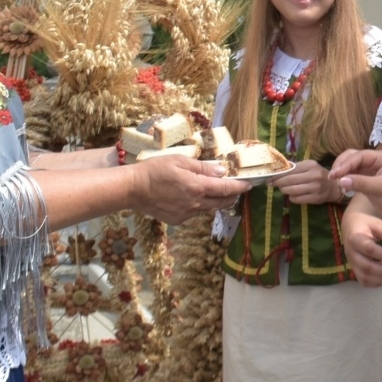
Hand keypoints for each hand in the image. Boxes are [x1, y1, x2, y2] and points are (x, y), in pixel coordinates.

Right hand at [131, 157, 249, 224]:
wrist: (132, 189)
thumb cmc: (154, 170)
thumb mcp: (180, 161)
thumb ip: (203, 168)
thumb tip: (222, 171)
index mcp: (197, 187)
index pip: (226, 188)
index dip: (240, 187)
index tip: (249, 184)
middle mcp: (195, 204)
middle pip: (222, 202)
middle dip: (232, 195)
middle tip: (236, 187)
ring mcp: (186, 214)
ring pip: (209, 209)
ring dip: (216, 201)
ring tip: (215, 191)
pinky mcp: (178, 220)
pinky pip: (195, 213)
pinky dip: (199, 206)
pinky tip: (192, 197)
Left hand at [275, 159, 342, 204]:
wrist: (334, 186)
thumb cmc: (318, 175)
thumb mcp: (309, 167)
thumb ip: (295, 168)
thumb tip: (277, 170)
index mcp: (311, 165)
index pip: (290, 170)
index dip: (278, 174)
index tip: (269, 177)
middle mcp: (314, 176)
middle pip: (289, 180)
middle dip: (278, 182)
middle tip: (271, 184)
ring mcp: (316, 188)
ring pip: (292, 190)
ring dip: (284, 190)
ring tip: (283, 189)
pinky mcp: (316, 198)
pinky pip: (298, 199)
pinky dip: (291, 198)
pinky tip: (292, 195)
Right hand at [329, 148, 381, 221]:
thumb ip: (362, 183)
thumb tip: (341, 180)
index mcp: (381, 158)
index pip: (359, 156)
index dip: (346, 164)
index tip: (336, 175)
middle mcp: (374, 161)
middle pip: (352, 157)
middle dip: (341, 165)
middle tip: (332, 177)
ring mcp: (370, 171)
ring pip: (350, 166)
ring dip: (342, 172)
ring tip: (335, 181)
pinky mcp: (366, 181)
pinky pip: (352, 176)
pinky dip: (345, 180)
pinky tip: (341, 187)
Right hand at [340, 209, 381, 286]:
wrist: (352, 227)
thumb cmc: (367, 225)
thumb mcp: (378, 224)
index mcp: (355, 238)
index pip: (369, 249)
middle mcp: (351, 253)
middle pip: (366, 267)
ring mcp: (351, 263)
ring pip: (365, 277)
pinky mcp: (355, 270)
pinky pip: (364, 281)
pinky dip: (377, 283)